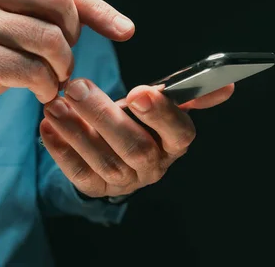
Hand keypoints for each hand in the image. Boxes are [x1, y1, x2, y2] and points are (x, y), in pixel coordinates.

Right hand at [0, 0, 134, 158]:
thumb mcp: (2, 30)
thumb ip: (40, 15)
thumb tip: (109, 18)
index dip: (98, 9)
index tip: (125, 31)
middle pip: (60, 2)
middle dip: (74, 40)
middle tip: (63, 66)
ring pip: (50, 38)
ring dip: (61, 70)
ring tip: (51, 83)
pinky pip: (32, 70)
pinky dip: (46, 88)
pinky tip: (39, 95)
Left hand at [40, 79, 233, 197]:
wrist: (113, 148)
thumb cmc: (139, 120)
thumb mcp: (161, 105)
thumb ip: (186, 94)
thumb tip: (227, 85)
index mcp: (175, 142)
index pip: (179, 133)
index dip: (161, 114)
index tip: (138, 91)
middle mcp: (154, 166)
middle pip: (135, 147)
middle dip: (105, 116)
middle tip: (77, 87)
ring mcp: (126, 181)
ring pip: (104, 161)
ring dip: (77, 131)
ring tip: (55, 103)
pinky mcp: (98, 189)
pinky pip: (79, 174)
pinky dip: (61, 150)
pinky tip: (47, 126)